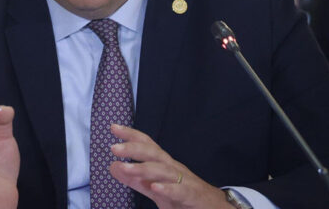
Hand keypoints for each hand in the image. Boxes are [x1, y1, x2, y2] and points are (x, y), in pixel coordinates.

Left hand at [109, 125, 231, 208]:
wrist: (216, 208)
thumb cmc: (183, 196)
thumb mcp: (155, 188)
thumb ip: (135, 179)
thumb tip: (113, 166)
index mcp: (164, 164)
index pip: (147, 145)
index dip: (131, 135)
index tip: (113, 127)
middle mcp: (174, 168)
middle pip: (154, 153)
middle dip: (134, 148)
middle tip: (114, 148)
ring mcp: (185, 181)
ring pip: (164, 170)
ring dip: (144, 168)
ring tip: (125, 168)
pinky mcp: (193, 196)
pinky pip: (180, 191)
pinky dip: (168, 188)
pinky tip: (154, 187)